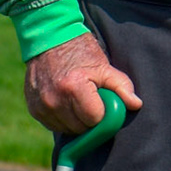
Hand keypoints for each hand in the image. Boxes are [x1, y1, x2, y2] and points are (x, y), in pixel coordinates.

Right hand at [24, 32, 142, 135]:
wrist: (49, 40)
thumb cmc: (81, 52)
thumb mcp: (104, 66)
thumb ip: (122, 86)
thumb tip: (136, 105)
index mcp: (73, 88)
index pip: (95, 119)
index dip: (103, 113)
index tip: (105, 104)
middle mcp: (54, 100)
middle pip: (81, 128)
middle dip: (91, 119)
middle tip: (93, 102)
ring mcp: (41, 107)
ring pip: (67, 130)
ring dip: (77, 121)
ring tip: (80, 102)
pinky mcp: (34, 110)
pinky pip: (54, 126)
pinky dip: (63, 120)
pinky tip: (68, 104)